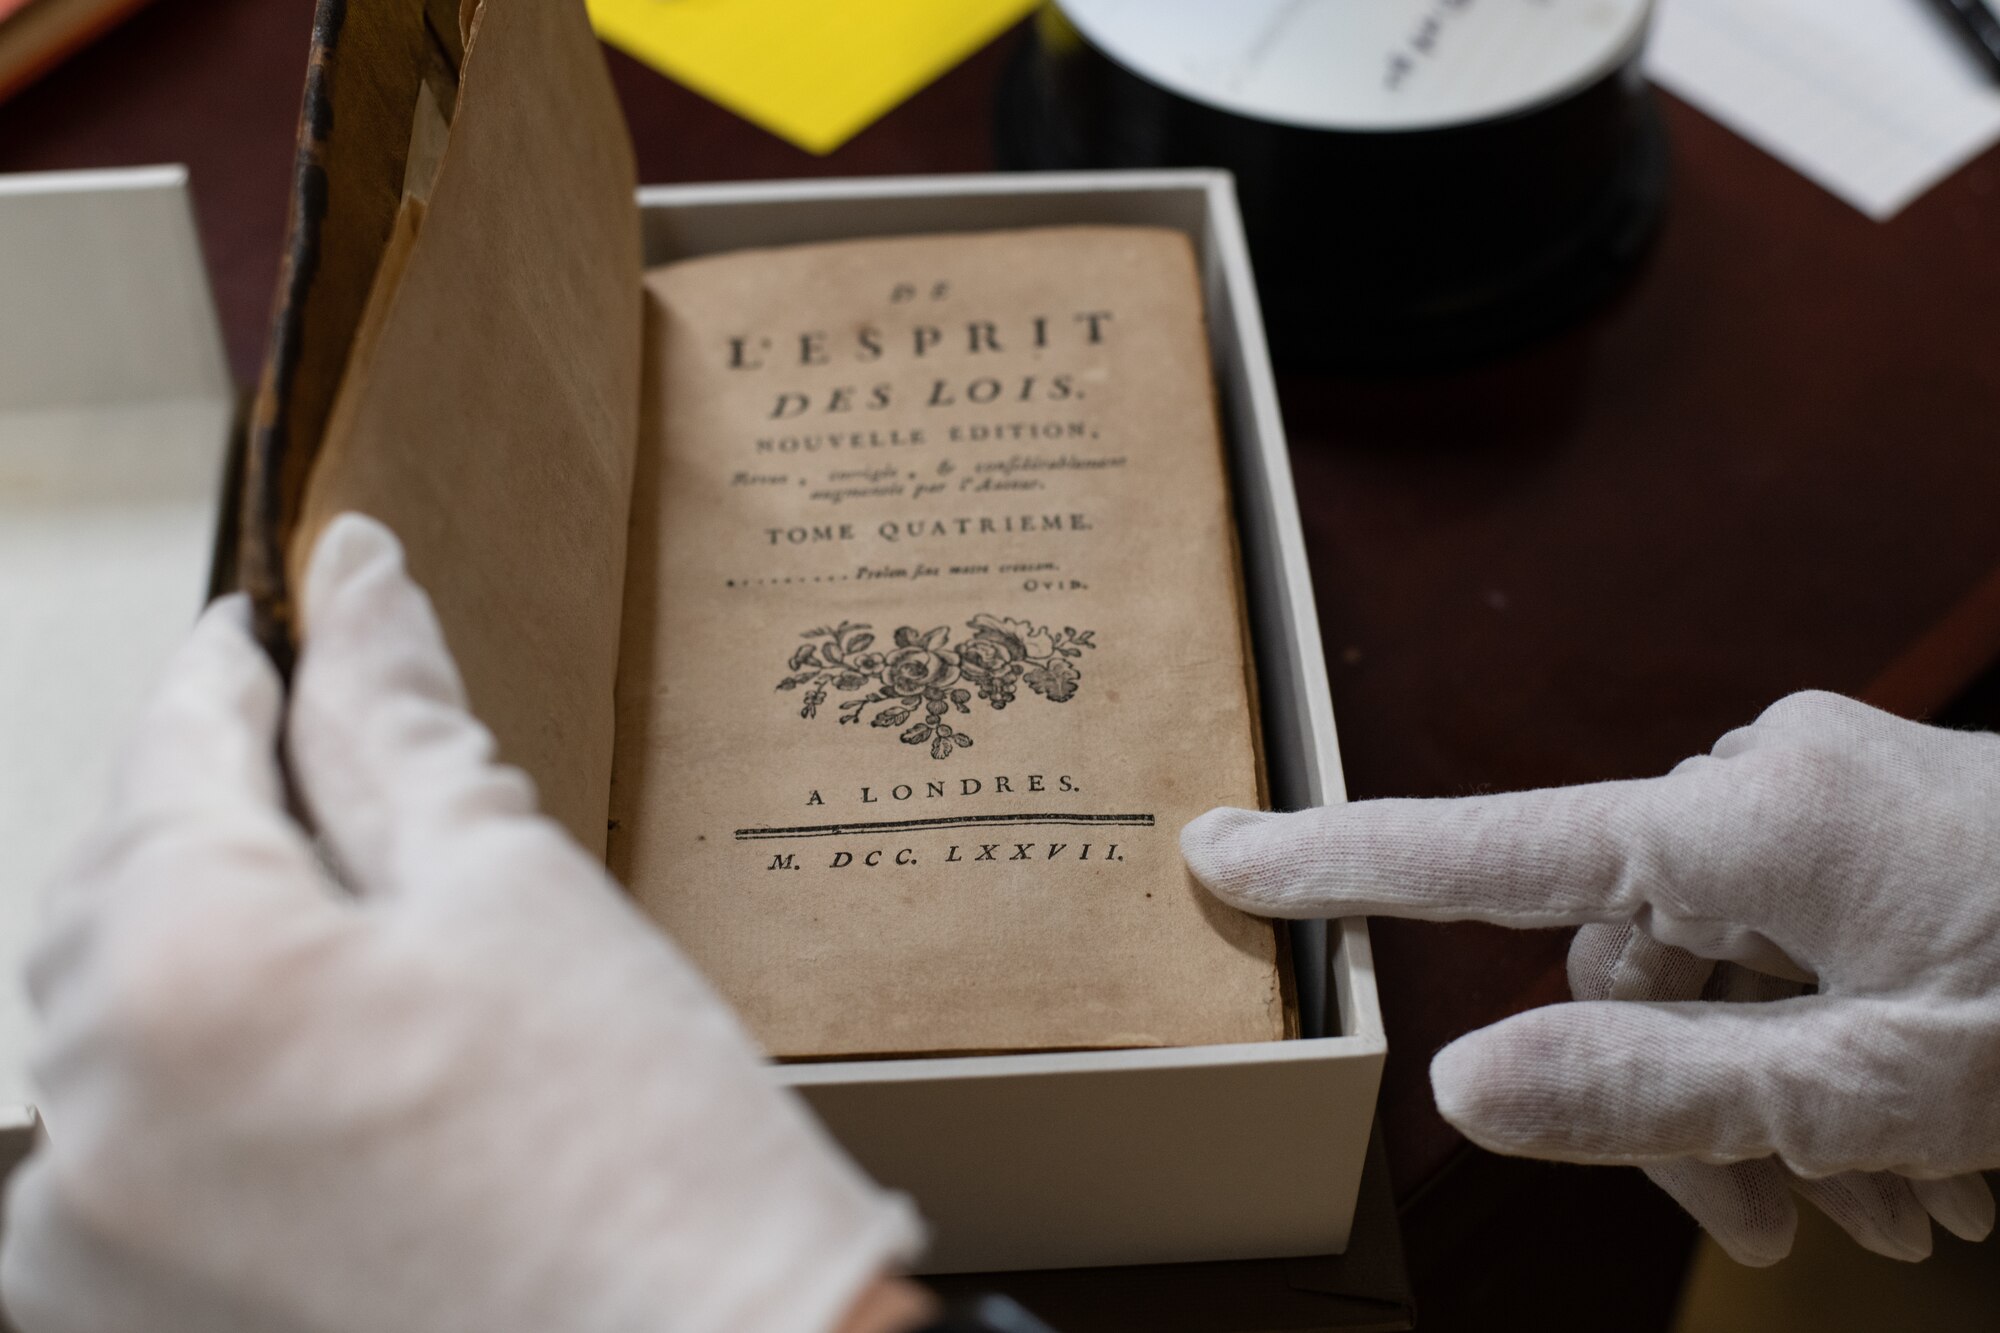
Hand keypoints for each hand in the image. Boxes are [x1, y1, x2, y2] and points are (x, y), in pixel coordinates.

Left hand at [0, 514, 923, 1332]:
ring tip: (338, 922)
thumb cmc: (644, 1163)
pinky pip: (111, 1150)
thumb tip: (361, 585)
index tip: (268, 621)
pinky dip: (188, 1074)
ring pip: (104, 1020)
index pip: (172, 756)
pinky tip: (312, 1061)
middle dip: (213, 809)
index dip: (231, 671)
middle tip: (320, 752)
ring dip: (197, 944)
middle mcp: (85, 1124)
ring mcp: (87, 1249)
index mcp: (182, 978)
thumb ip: (397, 726)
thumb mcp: (519, 893)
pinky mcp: (122, 1326)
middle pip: (117, 887)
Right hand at [1184, 692, 1999, 1265]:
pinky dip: (1823, 1042)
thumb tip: (1468, 1082)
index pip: (1488, 844)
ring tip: (1897, 1207)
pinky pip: (1783, 931)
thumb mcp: (1878, 1084)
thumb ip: (1657, 1088)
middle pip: (1624, 951)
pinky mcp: (1866, 815)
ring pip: (1711, 959)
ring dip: (1770, 1092)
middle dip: (1680, 1099)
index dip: (1342, 863)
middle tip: (1784, 1236)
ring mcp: (1820, 788)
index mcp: (1740, 818)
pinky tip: (1920, 1140)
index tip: (1217, 853)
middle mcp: (1758, 774)